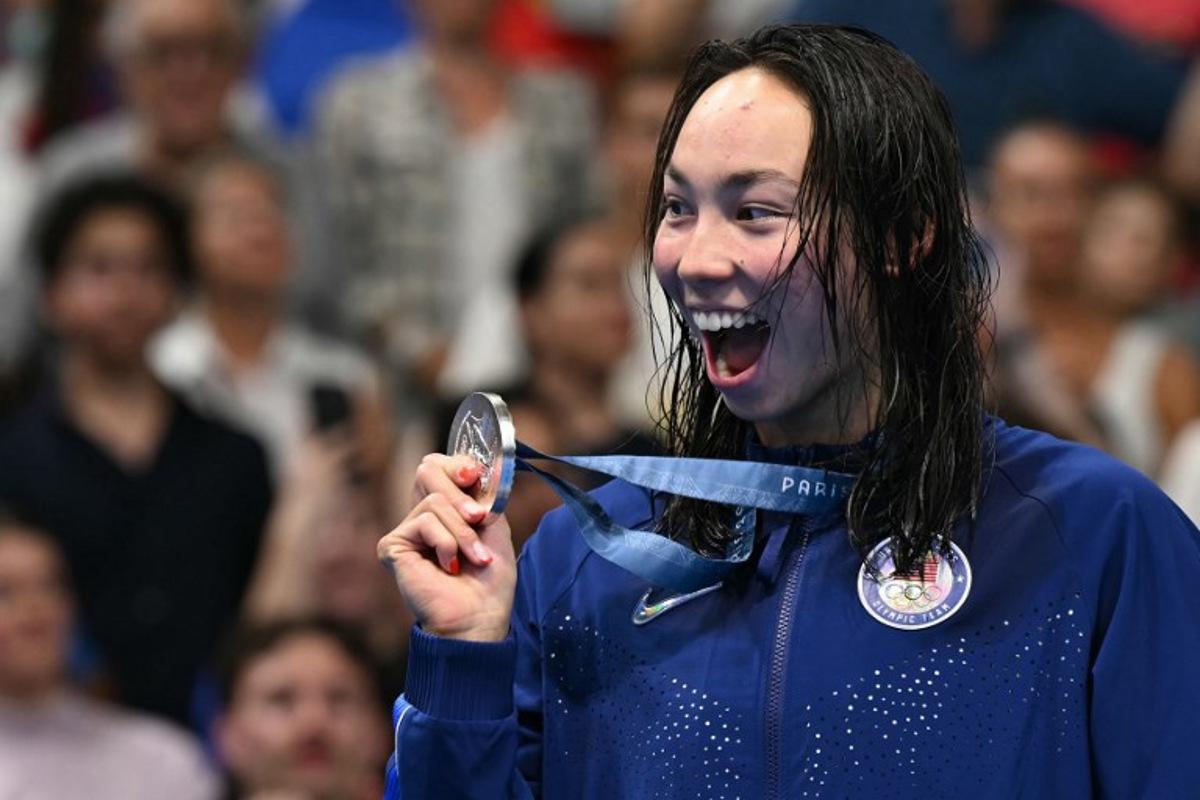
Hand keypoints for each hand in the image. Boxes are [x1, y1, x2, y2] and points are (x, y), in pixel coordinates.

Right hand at [377, 454, 516, 641]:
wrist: (480, 615)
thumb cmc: (490, 578)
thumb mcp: (494, 523)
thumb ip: (482, 492)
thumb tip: (479, 463)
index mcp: (445, 507)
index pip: (438, 464)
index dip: (456, 464)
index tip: (473, 476)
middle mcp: (421, 515)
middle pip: (428, 470)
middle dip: (462, 496)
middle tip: (479, 520)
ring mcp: (406, 531)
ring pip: (435, 501)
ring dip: (463, 531)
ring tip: (473, 558)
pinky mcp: (393, 546)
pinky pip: (424, 522)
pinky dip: (447, 543)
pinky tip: (449, 567)